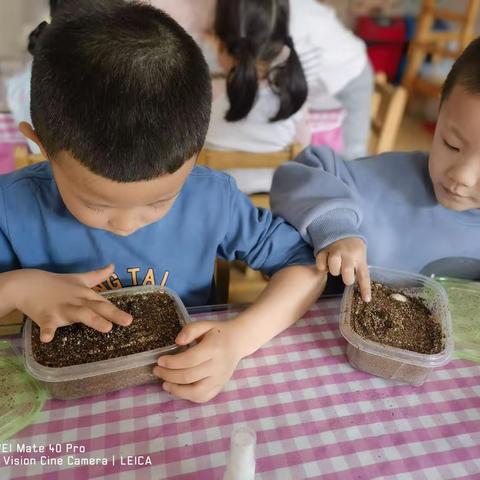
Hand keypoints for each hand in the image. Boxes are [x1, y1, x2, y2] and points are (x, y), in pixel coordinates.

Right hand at [14, 264, 131, 341]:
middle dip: (113, 314)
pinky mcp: (45, 316)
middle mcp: (78, 302)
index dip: (117, 311)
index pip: (104, 303)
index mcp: (85, 294)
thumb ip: (97, 276)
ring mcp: (62, 309)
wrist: (27, 284)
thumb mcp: (79, 279)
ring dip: (93, 320)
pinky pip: (47, 325)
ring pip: (80, 314)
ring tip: (106, 328)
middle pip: (98, 307)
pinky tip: (47, 338)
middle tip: (128, 321)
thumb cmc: (56, 283)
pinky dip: (47, 331)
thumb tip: (113, 266)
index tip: (130, 320)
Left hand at [153, 320, 243, 402]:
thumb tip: (177, 341)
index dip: (172, 362)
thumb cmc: (218, 332)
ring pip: (196, 392)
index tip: (160, 360)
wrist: (238, 341)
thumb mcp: (205, 324)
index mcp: (214, 348)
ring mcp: (220, 379)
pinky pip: (203, 397)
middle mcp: (218, 366)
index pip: (189, 360)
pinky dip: (188, 397)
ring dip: (177, 390)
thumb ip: (190, 330)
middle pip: (189, 376)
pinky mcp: (220, 386)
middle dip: (168, 375)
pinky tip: (178, 389)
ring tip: (165, 384)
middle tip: (157, 371)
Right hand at [316, 237, 370, 301]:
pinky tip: (326, 264)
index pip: (364, 275)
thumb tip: (361, 291)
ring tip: (336, 268)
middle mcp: (348, 253)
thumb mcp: (360, 257)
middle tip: (346, 276)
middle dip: (346, 278)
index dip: (365, 288)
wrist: (340, 231)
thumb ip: (359, 270)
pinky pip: (320, 264)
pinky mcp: (323, 250)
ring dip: (334, 271)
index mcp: (360, 257)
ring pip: (333, 266)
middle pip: (346, 271)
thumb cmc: (353, 250)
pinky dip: (322, 267)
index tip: (366, 300)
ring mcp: (335, 250)